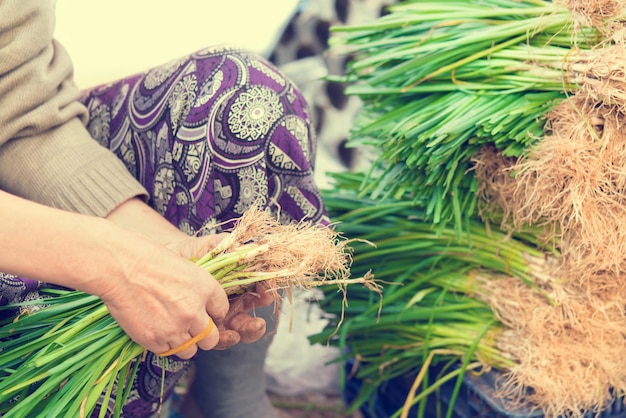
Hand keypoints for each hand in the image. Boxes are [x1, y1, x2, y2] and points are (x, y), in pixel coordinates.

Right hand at [96, 231, 228, 359]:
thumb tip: (202, 306)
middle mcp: (195, 312)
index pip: (222, 311)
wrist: (121, 267)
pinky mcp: (154, 340)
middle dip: (204, 335)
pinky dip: (163, 344)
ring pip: (190, 350)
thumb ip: (199, 289)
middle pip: (211, 338)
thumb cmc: (149, 260)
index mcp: (207, 289)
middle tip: (192, 328)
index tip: (206, 312)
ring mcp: (175, 328)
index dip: (214, 313)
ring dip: (184, 342)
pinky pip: (167, 351)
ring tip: (171, 328)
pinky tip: (156, 329)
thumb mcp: (186, 266)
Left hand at [167, 235, 276, 349]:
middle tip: (257, 323)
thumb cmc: (195, 251)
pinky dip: (221, 339)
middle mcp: (233, 305)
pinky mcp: (203, 327)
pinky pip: (215, 338)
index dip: (265, 295)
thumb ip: (237, 246)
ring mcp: (218, 318)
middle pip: (250, 321)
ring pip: (236, 332)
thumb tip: (259, 249)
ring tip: (236, 333)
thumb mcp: (217, 244)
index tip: (265, 294)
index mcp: (242, 286)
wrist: (168, 257)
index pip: (259, 295)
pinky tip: (220, 335)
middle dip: (255, 325)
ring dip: (239, 335)